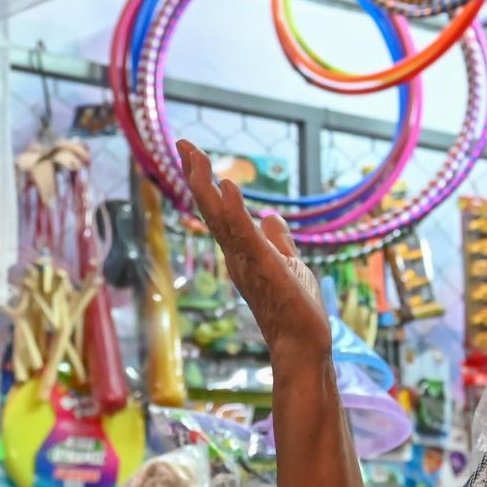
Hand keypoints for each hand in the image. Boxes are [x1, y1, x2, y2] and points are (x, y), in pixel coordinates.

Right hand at [177, 140, 329, 361]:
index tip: (193, 154)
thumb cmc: (295, 309)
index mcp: (241, 250)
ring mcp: (246, 260)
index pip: (218, 210)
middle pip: (210, 208)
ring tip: (195, 157)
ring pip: (219, 218)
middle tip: (183, 144)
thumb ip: (278, 240)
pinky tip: (226, 185)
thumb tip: (272, 217)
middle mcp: (236, 254)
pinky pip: (244, 234)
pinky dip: (233, 210)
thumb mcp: (288, 263)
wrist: (303, 343)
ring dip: (206, 186)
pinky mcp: (263, 265)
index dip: (205, 181)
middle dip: (196, 175)